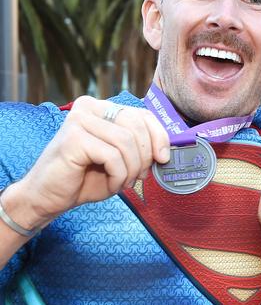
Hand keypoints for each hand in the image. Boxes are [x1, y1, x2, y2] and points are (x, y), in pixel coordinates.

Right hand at [3, 96, 169, 228]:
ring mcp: (79, 120)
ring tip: (122, 182)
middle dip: (145, 156)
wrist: (49, 196)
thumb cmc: (86, 178)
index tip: (163, 158)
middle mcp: (90, 107)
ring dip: (132, 169)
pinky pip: (113, 156)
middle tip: (139, 176)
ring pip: (127, 142)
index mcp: (102, 108)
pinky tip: (111, 184)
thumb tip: (167, 150)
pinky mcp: (73, 138)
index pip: (143, 114)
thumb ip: (141, 147)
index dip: (159, 137)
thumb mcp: (121, 159)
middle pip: (137, 126)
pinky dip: (119, 176)